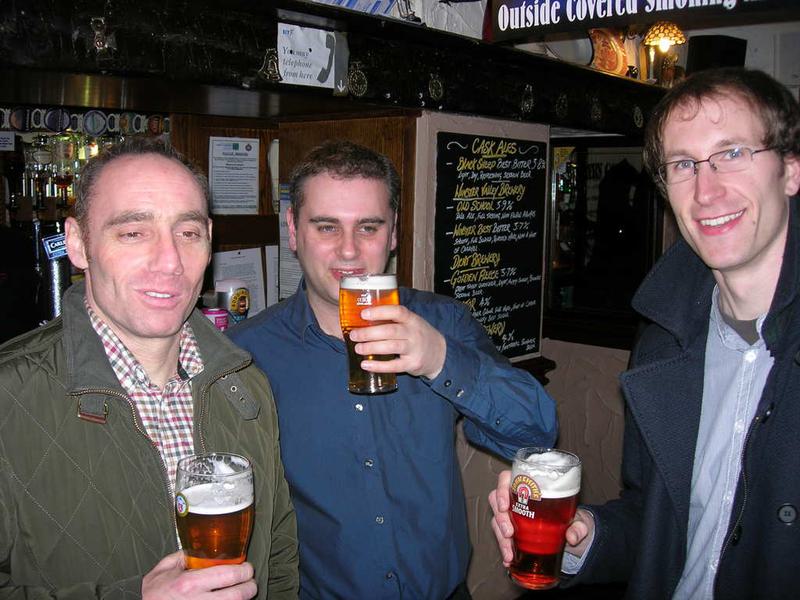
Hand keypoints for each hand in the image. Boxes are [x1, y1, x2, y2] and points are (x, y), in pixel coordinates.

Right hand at [142, 551, 256, 598]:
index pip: (230, 575)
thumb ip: (181, 556)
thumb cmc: (154, 595)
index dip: (245, 570)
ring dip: (243, 599)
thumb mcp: (162, 571)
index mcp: (189, 583)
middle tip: (250, 582)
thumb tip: (197, 547)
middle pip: (238, 595)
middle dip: (250, 587)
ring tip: (243, 592)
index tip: (246, 568)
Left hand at [349, 304, 446, 379]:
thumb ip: (393, 320)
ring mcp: (414, 349)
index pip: (397, 312)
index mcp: (412, 319)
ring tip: (358, 348)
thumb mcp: (411, 323)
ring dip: (372, 348)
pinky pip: (394, 366)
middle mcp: (414, 333)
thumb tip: (363, 318)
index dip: (380, 312)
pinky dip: (378, 366)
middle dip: (369, 333)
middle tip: (354, 335)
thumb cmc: (418, 335)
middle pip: (390, 331)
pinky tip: (366, 365)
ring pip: (391, 347)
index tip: (363, 314)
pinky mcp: (413, 364)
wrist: (440, 353)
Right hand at [490, 473, 594, 565]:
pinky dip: (504, 549)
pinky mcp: (510, 530)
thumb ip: (578, 526)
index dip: (501, 489)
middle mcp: (516, 498)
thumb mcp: (578, 519)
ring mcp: (511, 514)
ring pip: (497, 521)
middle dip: (500, 518)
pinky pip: (501, 536)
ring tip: (509, 554)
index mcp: (528, 486)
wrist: (569, 533)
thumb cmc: (569, 517)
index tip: (504, 505)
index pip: (506, 479)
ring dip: (500, 538)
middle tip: (508, 533)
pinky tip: (508, 560)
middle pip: (496, 500)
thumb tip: (572, 537)